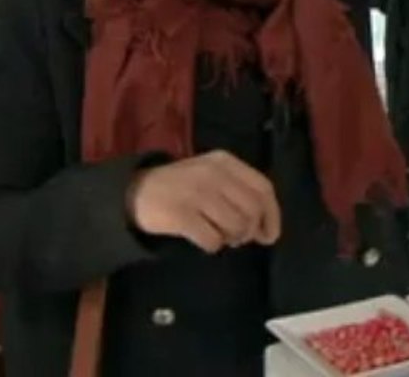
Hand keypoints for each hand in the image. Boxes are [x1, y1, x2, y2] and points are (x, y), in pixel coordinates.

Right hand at [125, 150, 280, 253]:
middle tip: (238, 238)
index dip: (272, 215)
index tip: (269, 235)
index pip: (263, 188)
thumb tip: (266, 228)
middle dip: (250, 231)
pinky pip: (213, 240)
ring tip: (218, 234)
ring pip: (235, 226)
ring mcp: (196, 193)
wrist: (136, 192)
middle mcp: (213, 174)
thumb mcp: (212, 176)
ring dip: (231, 239)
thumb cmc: (181, 187)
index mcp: (225, 162)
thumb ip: (240, 192)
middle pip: (252, 210)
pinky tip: (202, 239)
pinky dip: (212, 246)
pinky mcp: (181, 214)